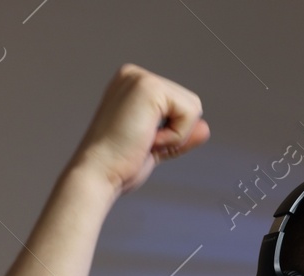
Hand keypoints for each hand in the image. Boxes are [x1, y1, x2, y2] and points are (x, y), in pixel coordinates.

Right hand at [68, 64, 208, 196]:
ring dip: (176, 134)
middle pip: (192, 104)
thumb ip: (181, 134)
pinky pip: (190, 114)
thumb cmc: (119, 163)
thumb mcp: (158, 146)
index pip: (181, 107)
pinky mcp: (149, 87)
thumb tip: (205, 127)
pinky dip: (176, 135)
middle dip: (177, 132)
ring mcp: (140, 78)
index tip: (141, 141)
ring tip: (143, 139)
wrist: (99, 172)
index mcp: (133, 86)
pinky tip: (147, 138)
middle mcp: (135, 75)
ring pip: (194, 108)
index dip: (173, 133)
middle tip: (142, 142)